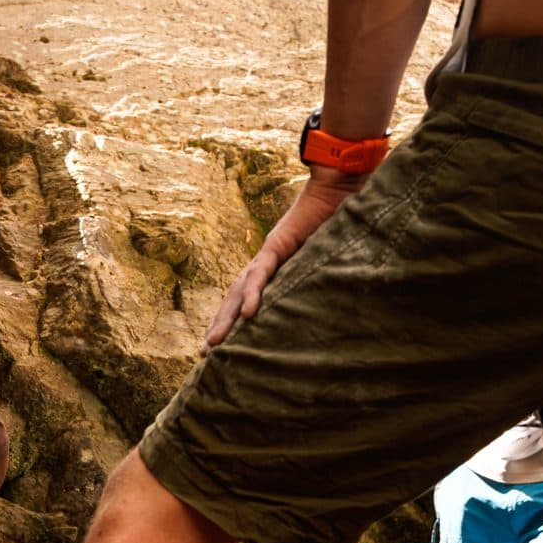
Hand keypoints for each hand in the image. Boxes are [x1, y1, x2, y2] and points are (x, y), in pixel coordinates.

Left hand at [203, 166, 366, 349]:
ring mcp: (267, 254)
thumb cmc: (335, 223)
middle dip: (220, 326)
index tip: (223, 348)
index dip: (233, 322)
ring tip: (216, 343)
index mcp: (273, 271)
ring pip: (239, 291)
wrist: (336, 189)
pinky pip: (261, 274)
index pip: (245, 300)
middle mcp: (263, 264)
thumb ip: (319, 284)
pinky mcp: (277, 244)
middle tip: (206, 353)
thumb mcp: (324, 263)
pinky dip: (253, 294)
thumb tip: (332, 311)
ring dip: (227, 318)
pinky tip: (247, 315)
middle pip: (234, 300)